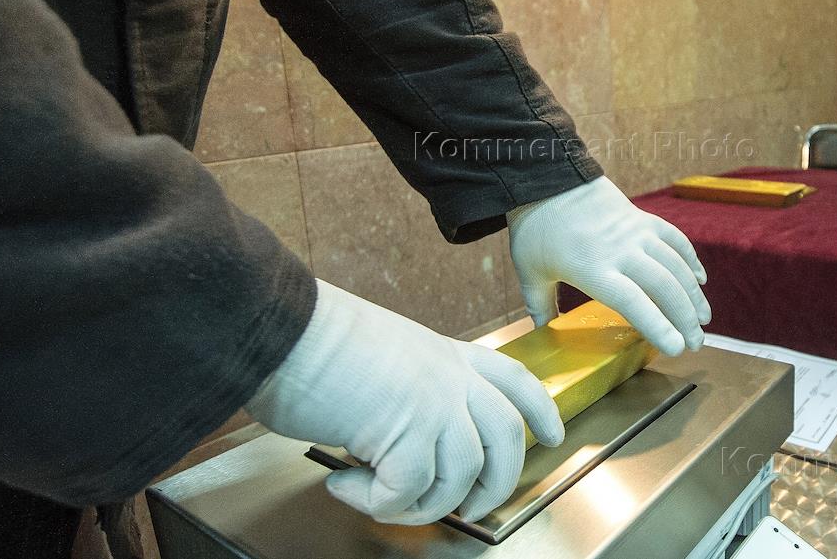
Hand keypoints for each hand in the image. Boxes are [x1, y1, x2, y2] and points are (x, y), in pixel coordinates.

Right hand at [246, 279, 562, 523]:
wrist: (282, 328)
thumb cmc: (314, 340)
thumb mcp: (384, 357)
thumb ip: (410, 392)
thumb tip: (404, 449)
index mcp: (447, 354)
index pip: (514, 378)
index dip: (539, 410)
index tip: (553, 435)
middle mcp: (450, 377)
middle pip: (507, 439)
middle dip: (496, 485)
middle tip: (470, 508)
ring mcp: (433, 403)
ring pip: (461, 477)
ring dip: (421, 505)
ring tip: (379, 496)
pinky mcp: (406, 431)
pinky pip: (408, 493)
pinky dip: (375, 503)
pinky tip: (345, 484)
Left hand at [507, 176, 710, 356]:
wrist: (548, 178)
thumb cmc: (536, 228)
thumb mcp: (530, 272)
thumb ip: (540, 306)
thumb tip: (541, 334)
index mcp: (593, 270)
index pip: (633, 303)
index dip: (658, 326)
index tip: (677, 348)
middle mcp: (621, 252)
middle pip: (664, 288)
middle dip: (685, 319)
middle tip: (695, 343)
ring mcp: (636, 233)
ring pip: (676, 266)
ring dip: (694, 294)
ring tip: (704, 319)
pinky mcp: (643, 218)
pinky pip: (675, 239)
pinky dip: (690, 260)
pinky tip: (699, 279)